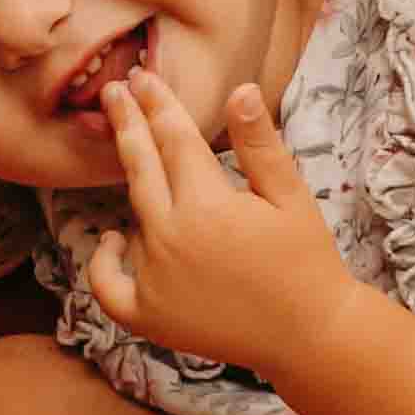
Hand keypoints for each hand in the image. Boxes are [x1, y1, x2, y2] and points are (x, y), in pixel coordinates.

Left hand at [74, 67, 360, 388]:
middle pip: (140, 167)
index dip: (157, 104)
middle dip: (127, 123)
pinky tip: (115, 240)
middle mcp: (171, 239)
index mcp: (207, 205)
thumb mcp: (290, 196)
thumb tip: (239, 89)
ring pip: (134, 218)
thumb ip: (259, 144)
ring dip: (141, 193)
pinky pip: (107, 284)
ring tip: (148, 167)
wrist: (309, 336)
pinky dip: (105, 261)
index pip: (173, 139)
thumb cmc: (306, 261)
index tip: (141, 77)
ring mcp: (154, 280)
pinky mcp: (148, 316)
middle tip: (114, 91)